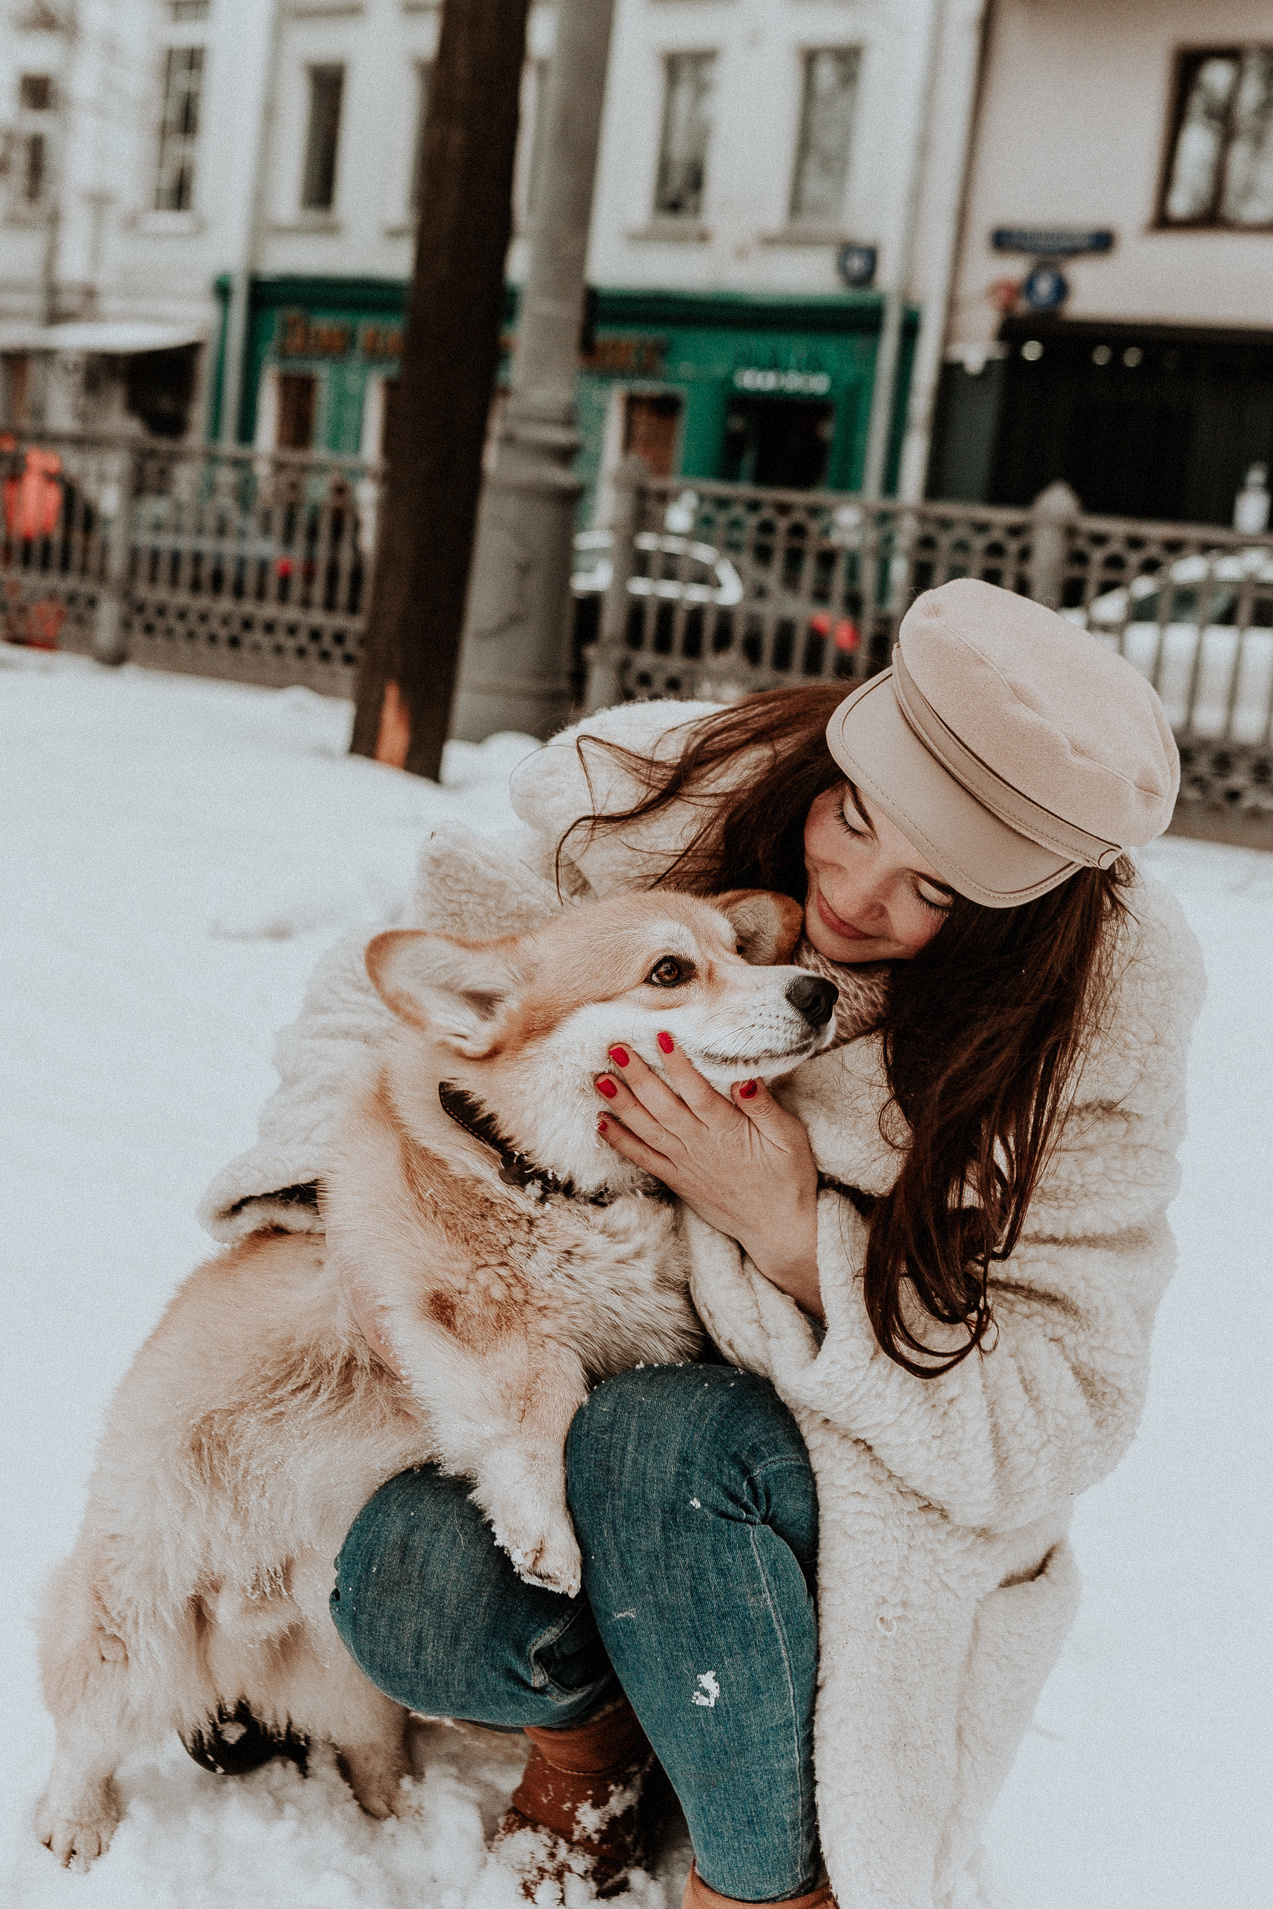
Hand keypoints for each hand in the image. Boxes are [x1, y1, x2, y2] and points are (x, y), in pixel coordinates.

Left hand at [595, 1037, 823, 1320]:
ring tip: (600, 1079)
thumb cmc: (789, 1178)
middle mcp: (700, 1145)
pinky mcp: (677, 1180)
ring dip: (621, 1104)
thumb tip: (745, 1078)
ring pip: (646, 1129)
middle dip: (637, 1076)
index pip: (697, 1092)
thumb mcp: (790, 1138)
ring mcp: (685, 1163)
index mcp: (728, 1131)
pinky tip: (601, 1122)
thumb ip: (765, 1107)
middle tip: (615, 1048)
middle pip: (663, 1106)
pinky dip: (621, 1142)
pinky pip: (643, 1159)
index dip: (678, 1065)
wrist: (778, 1229)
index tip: (661, 1037)